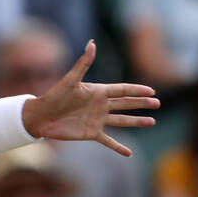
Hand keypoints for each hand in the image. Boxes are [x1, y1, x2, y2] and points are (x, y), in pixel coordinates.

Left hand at [22, 40, 158, 157]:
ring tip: (152, 122)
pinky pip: (108, 141)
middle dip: (142, 103)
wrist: (40, 116)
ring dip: (137, 122)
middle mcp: (100, 106)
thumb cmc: (53, 96)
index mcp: (98, 92)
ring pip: (122, 121)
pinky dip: (118, 147)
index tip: (152, 90)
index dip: (137, 90)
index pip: (122, 90)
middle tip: (157, 103)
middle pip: (126, 104)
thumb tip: (91, 43)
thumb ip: (83, 63)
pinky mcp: (91, 133)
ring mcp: (97, 120)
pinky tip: (129, 154)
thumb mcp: (70, 80)